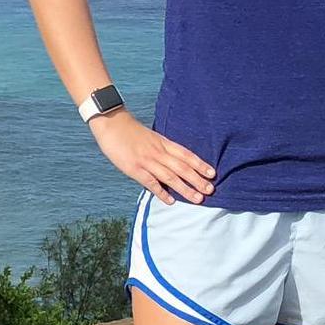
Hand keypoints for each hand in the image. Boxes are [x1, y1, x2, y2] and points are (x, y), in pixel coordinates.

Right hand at [89, 111, 215, 204]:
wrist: (112, 123)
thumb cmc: (130, 131)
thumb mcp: (151, 137)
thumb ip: (162, 149)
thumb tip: (173, 163)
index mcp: (164, 143)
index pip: (186, 155)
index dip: (200, 164)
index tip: (213, 173)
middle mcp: (158, 152)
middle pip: (182, 167)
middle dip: (198, 179)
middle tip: (211, 190)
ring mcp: (147, 160)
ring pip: (170, 176)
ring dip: (185, 189)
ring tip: (197, 198)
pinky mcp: (134, 168)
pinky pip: (151, 182)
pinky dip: (161, 192)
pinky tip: (171, 201)